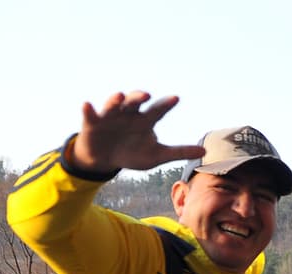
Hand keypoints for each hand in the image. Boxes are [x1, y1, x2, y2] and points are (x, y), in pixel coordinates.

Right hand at [69, 91, 205, 173]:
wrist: (105, 159)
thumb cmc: (132, 153)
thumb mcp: (156, 156)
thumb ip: (178, 152)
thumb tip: (204, 152)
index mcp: (145, 120)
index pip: (157, 110)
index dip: (166, 104)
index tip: (176, 98)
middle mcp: (128, 113)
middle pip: (135, 102)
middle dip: (139, 97)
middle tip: (146, 95)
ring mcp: (110, 116)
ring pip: (113, 104)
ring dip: (115, 100)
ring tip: (119, 96)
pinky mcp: (92, 122)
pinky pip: (90, 114)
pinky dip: (88, 109)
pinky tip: (87, 105)